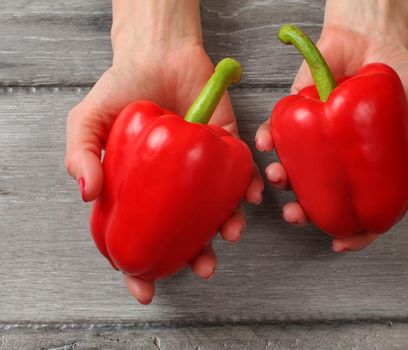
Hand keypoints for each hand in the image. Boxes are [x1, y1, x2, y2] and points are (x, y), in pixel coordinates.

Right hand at [65, 0, 262, 303]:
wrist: (159, 53)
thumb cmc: (122, 88)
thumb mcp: (88, 122)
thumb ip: (81, 155)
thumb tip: (89, 195)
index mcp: (140, 188)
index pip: (139, 235)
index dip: (140, 267)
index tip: (145, 291)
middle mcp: (174, 185)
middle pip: (184, 231)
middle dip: (194, 255)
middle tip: (201, 268)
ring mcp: (201, 170)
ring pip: (217, 210)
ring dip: (226, 227)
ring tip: (229, 234)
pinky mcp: (227, 147)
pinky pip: (242, 174)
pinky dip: (249, 188)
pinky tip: (250, 198)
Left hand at [255, 0, 407, 251]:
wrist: (374, 36)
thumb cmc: (400, 79)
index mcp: (368, 167)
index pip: (362, 210)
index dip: (354, 233)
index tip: (340, 244)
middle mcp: (339, 159)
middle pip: (319, 198)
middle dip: (303, 214)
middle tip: (296, 216)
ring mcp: (316, 140)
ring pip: (292, 171)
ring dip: (280, 180)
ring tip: (279, 177)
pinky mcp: (295, 114)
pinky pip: (275, 133)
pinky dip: (267, 140)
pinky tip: (266, 145)